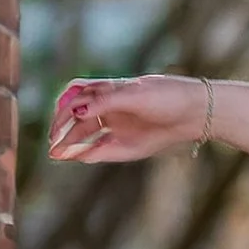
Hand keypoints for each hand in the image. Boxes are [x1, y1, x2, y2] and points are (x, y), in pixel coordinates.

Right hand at [49, 73, 209, 163]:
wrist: (196, 112)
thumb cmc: (166, 96)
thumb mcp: (134, 95)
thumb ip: (104, 102)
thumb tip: (75, 111)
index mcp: (108, 91)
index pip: (75, 98)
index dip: (63, 109)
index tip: (58, 119)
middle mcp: (108, 109)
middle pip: (76, 120)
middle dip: (62, 130)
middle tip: (52, 143)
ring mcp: (116, 128)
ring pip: (85, 136)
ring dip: (70, 144)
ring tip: (57, 154)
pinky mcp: (126, 145)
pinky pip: (100, 150)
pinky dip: (86, 154)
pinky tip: (76, 156)